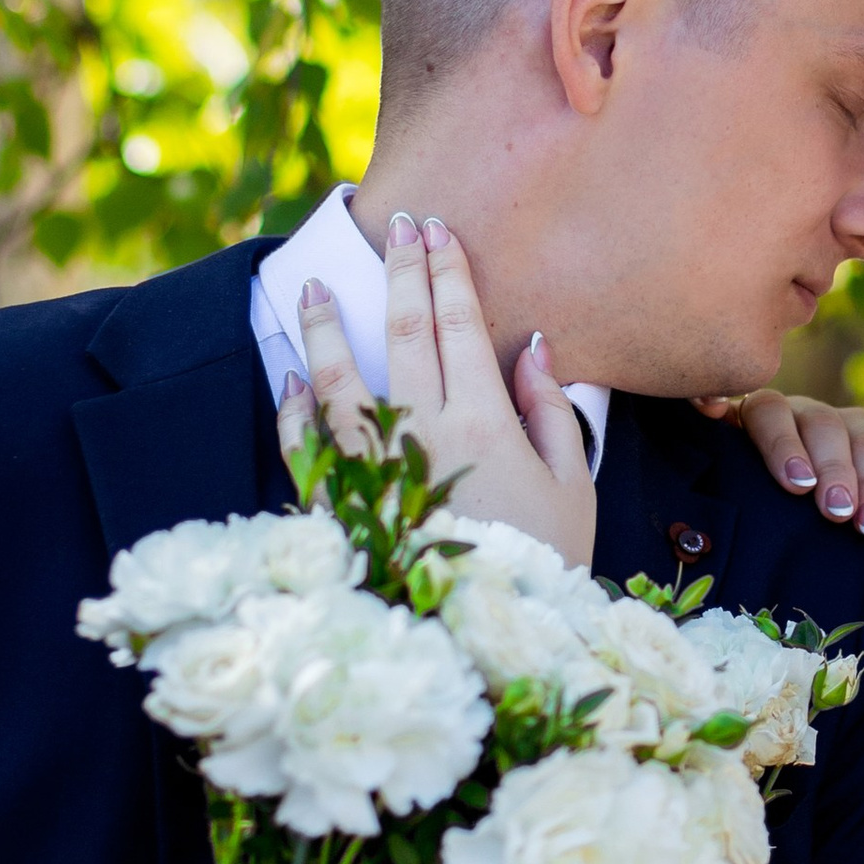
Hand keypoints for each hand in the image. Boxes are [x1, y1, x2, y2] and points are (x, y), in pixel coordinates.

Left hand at [283, 211, 594, 567]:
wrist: (489, 636)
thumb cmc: (542, 564)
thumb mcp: (574, 487)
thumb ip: (554, 413)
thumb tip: (536, 347)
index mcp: (485, 423)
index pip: (460, 325)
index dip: (448, 271)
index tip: (436, 230)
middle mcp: (424, 434)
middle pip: (405, 334)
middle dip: (400, 273)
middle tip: (394, 227)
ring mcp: (377, 469)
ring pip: (340, 380)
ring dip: (327, 328)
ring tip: (317, 286)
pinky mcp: (345, 506)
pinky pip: (309, 447)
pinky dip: (296, 410)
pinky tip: (290, 379)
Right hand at [696, 390, 863, 557]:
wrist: (808, 573)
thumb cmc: (850, 549)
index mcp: (855, 436)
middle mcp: (811, 421)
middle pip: (824, 423)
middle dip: (835, 467)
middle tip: (837, 512)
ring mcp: (767, 423)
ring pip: (772, 408)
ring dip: (784, 444)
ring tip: (796, 486)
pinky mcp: (726, 433)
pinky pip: (721, 407)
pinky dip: (715, 403)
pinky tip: (711, 415)